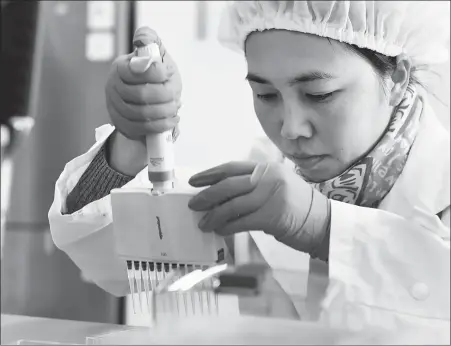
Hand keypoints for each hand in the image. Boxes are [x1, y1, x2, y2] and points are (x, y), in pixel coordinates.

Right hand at [105, 27, 181, 141]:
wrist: (146, 98)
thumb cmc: (154, 75)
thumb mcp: (155, 53)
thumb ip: (150, 40)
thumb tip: (142, 39)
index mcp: (121, 67)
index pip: (138, 70)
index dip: (157, 73)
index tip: (169, 73)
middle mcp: (114, 86)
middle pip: (141, 95)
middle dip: (165, 97)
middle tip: (176, 97)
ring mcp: (115, 107)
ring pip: (141, 114)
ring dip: (164, 112)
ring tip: (175, 108)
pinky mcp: (122, 124)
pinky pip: (140, 129)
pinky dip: (159, 126)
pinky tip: (171, 120)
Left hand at [188, 162, 329, 254]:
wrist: (323, 222)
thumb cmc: (297, 206)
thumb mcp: (277, 185)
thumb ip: (253, 185)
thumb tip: (220, 194)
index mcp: (267, 168)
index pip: (231, 168)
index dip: (209, 174)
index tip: (194, 181)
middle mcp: (268, 178)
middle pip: (228, 186)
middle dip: (206, 196)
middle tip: (193, 204)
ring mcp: (271, 196)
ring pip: (232, 206)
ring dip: (214, 216)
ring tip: (204, 223)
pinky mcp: (272, 216)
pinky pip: (241, 222)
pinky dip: (227, 227)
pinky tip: (220, 230)